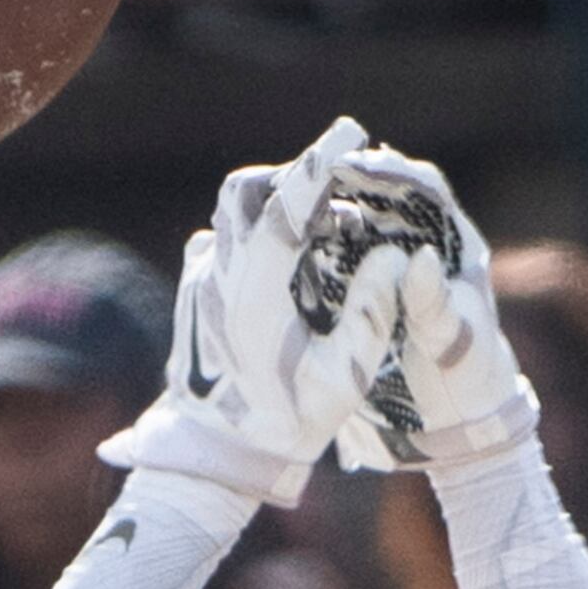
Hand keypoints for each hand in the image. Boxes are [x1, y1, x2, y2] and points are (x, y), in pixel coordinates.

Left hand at [103, 118, 389, 509]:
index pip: (288, 207)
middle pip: (246, 191)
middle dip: (292, 174)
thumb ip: (373, 315)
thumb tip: (392, 256)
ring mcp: (201, 281)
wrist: (219, 456)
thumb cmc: (290, 423)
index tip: (351, 133)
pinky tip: (286, 255)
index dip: (321, 163)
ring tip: (318, 223)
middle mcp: (221, 277)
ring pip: (232, 211)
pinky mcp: (194, 290)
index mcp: (258, 294)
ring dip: (274, 200)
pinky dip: (256, 230)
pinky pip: (223, 239)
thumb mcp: (344, 380)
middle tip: (334, 181)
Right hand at [289, 137, 537, 484]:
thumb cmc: (464, 382)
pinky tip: (278, 249)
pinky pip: (336, 261)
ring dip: (322, 212)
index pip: (423, 189)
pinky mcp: (366, 294)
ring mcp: (390, 270)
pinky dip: (311, 251)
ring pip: (355, 225)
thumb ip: (434, 304)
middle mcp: (421, 248)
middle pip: (381, 197)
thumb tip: (415, 258)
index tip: (353, 163)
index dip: (389, 172)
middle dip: (344, 181)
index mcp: (453, 248)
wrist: (452, 424)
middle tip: (303, 173)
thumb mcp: (451, 346)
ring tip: (282, 203)